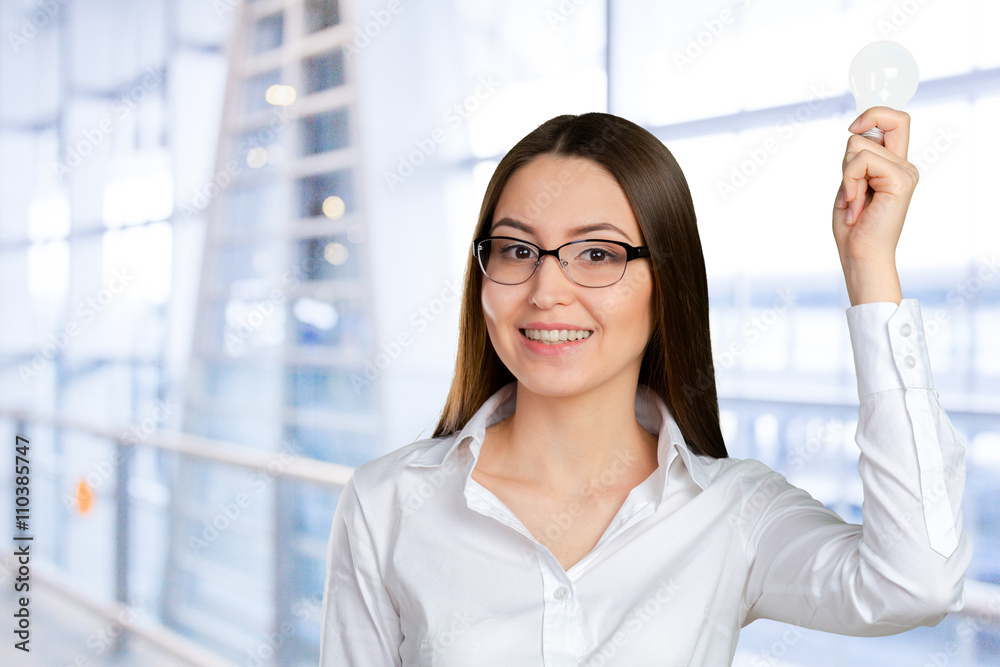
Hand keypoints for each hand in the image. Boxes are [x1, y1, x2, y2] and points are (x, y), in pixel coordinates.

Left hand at [833, 106, 916, 304]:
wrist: (860, 254)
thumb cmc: (852, 226)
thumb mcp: (850, 184)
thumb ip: (856, 158)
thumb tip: (856, 131)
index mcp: (894, 164)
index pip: (896, 120)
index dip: (875, 113)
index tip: (853, 127)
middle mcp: (904, 165)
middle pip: (886, 120)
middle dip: (855, 145)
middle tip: (851, 184)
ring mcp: (905, 171)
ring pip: (859, 147)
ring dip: (846, 176)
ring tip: (853, 201)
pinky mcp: (901, 180)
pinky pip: (861, 162)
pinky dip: (849, 182)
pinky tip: (856, 205)